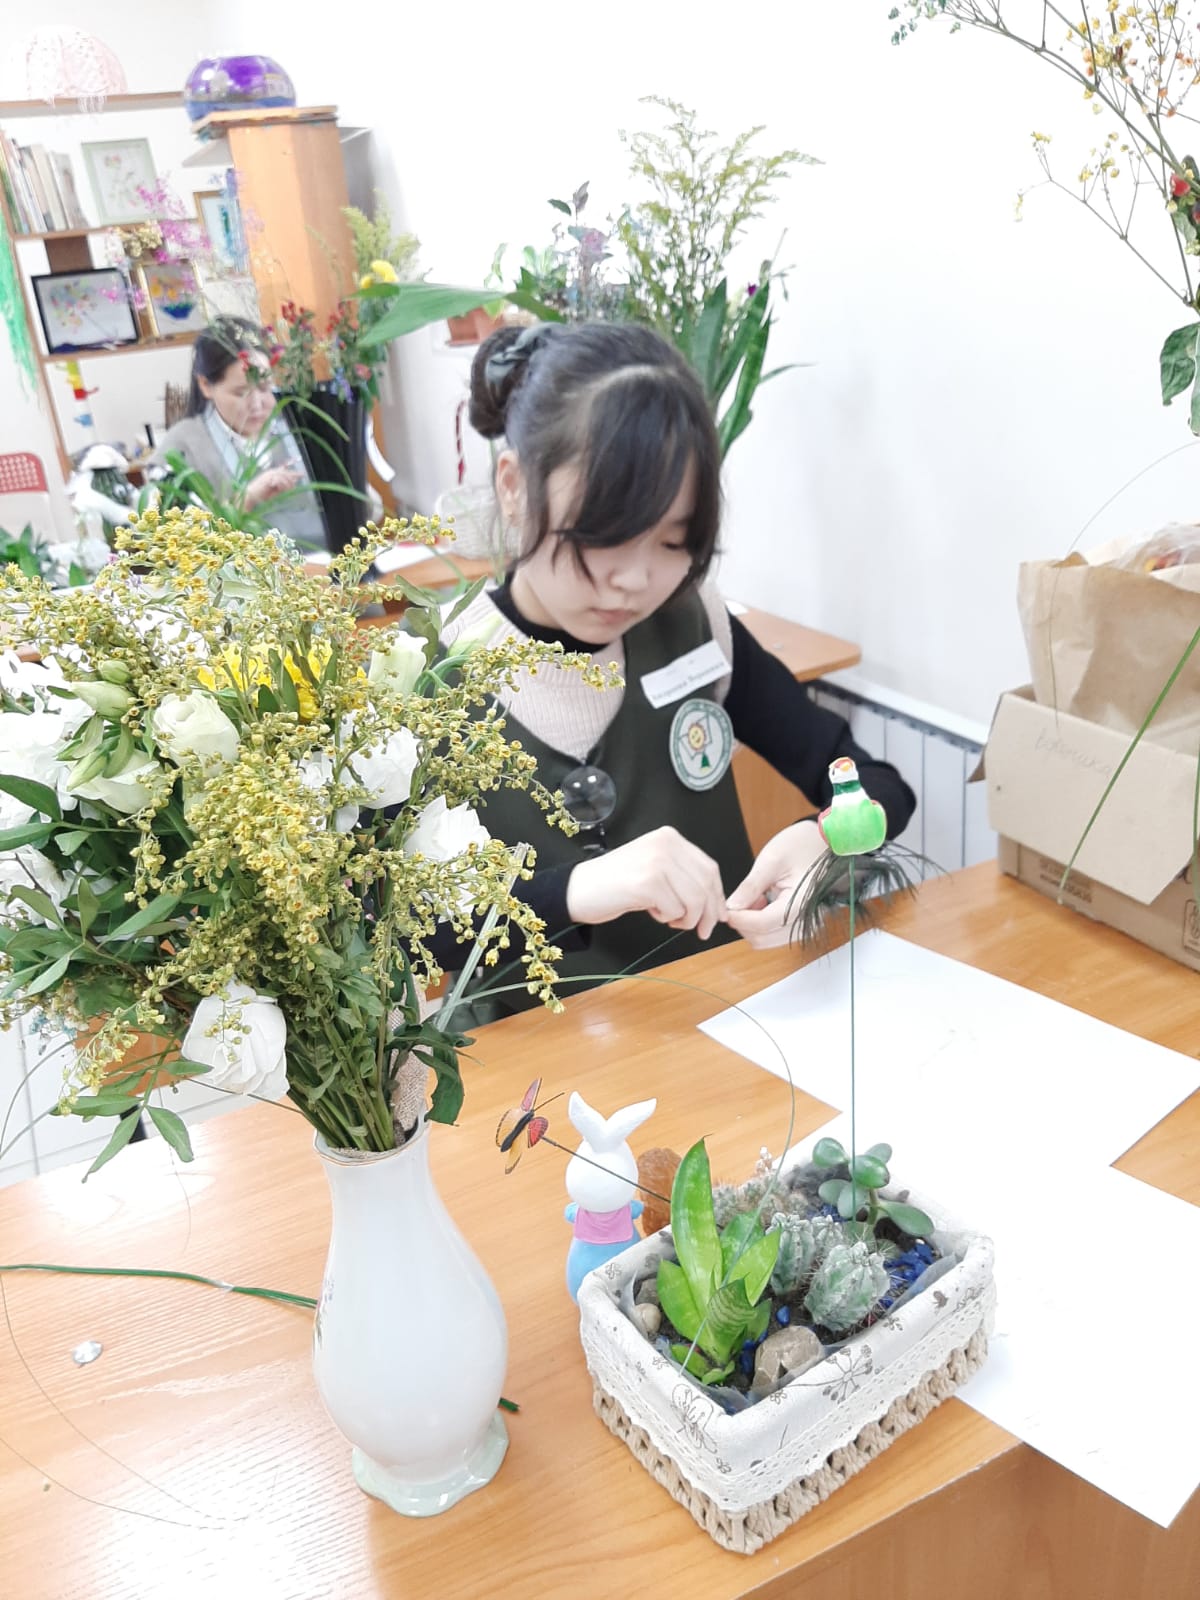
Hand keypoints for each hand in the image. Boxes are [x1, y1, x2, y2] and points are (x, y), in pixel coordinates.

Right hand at [244, 466, 300, 508]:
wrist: (250, 496)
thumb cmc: (261, 495)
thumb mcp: (275, 492)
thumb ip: (283, 488)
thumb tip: (292, 485)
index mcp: (272, 474)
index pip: (285, 471)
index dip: (293, 473)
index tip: (302, 475)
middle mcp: (271, 473)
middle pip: (286, 473)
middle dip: (291, 480)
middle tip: (294, 486)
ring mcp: (269, 475)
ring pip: (283, 477)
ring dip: (286, 484)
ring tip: (285, 490)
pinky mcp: (267, 479)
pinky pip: (278, 480)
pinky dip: (281, 485)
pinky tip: (280, 489)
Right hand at [566, 826, 725, 939]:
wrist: (579, 889)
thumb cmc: (617, 884)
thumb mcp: (655, 868)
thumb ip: (683, 877)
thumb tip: (716, 905)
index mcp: (670, 838)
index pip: (709, 868)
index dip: (716, 895)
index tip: (717, 915)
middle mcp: (665, 844)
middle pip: (706, 884)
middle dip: (707, 913)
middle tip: (701, 930)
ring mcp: (656, 862)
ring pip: (695, 900)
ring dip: (686, 918)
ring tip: (668, 918)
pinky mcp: (647, 883)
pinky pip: (674, 910)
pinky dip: (666, 918)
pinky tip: (651, 912)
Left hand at [725, 819, 828, 948]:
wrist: (825, 842)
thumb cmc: (803, 845)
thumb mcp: (772, 860)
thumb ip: (750, 887)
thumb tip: (731, 906)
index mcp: (800, 903)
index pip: (762, 924)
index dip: (739, 918)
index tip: (725, 909)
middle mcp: (806, 920)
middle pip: (762, 938)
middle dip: (743, 923)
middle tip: (736, 902)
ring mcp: (805, 925)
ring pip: (767, 940)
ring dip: (752, 925)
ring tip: (752, 899)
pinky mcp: (801, 924)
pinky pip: (775, 934)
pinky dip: (761, 924)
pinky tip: (762, 903)